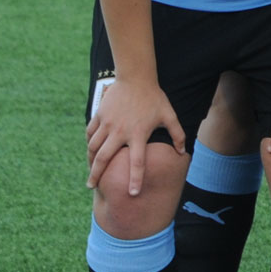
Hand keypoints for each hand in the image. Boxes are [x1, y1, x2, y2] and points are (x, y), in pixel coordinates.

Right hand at [87, 76, 183, 192]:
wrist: (135, 78)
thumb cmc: (154, 98)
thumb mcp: (169, 115)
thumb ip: (177, 134)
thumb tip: (182, 151)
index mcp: (138, 134)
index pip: (137, 162)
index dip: (136, 179)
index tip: (133, 194)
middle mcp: (120, 132)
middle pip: (104, 158)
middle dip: (96, 175)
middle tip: (91, 186)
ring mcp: (107, 124)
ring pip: (93, 147)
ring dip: (90, 160)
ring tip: (91, 170)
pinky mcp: (99, 116)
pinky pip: (90, 133)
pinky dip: (88, 143)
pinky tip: (90, 150)